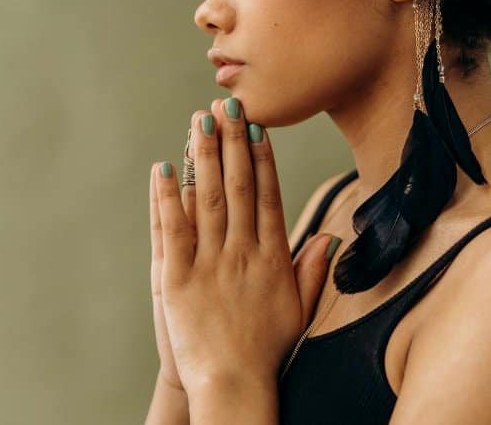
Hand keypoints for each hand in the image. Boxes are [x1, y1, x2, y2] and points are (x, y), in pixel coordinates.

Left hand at [148, 96, 337, 392]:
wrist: (235, 386)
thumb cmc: (267, 352)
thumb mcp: (298, 310)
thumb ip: (311, 270)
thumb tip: (328, 237)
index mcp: (272, 258)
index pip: (267, 196)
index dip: (261, 159)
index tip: (257, 127)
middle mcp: (243, 254)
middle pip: (237, 187)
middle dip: (232, 142)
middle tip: (228, 104)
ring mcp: (210, 264)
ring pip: (206, 199)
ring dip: (202, 157)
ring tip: (198, 121)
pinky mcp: (178, 279)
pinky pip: (173, 230)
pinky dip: (167, 198)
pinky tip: (162, 169)